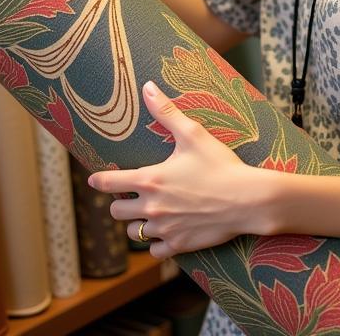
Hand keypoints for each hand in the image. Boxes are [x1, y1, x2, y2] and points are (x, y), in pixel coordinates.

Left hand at [89, 81, 271, 257]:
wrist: (246, 199)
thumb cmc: (220, 164)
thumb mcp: (193, 134)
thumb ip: (166, 112)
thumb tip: (147, 87)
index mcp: (150, 180)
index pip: (110, 183)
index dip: (98, 180)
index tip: (93, 179)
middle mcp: (152, 207)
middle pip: (117, 212)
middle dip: (120, 202)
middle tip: (131, 195)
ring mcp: (164, 228)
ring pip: (134, 233)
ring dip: (136, 224)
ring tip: (147, 214)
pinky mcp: (178, 245)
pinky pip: (155, 251)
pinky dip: (156, 244)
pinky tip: (164, 232)